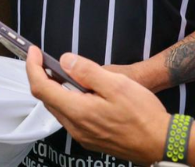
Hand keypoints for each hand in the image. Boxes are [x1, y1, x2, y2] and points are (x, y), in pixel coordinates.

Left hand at [26, 46, 169, 163]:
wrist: (161, 143)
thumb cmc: (142, 114)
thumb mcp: (116, 84)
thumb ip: (87, 72)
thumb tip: (64, 61)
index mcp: (77, 112)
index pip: (41, 88)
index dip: (33, 67)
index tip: (34, 51)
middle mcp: (75, 127)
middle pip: (47, 99)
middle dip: (41, 76)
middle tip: (45, 58)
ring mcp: (82, 135)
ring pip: (58, 108)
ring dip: (54, 89)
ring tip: (62, 72)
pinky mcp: (91, 139)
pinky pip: (70, 117)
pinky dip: (67, 100)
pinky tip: (80, 91)